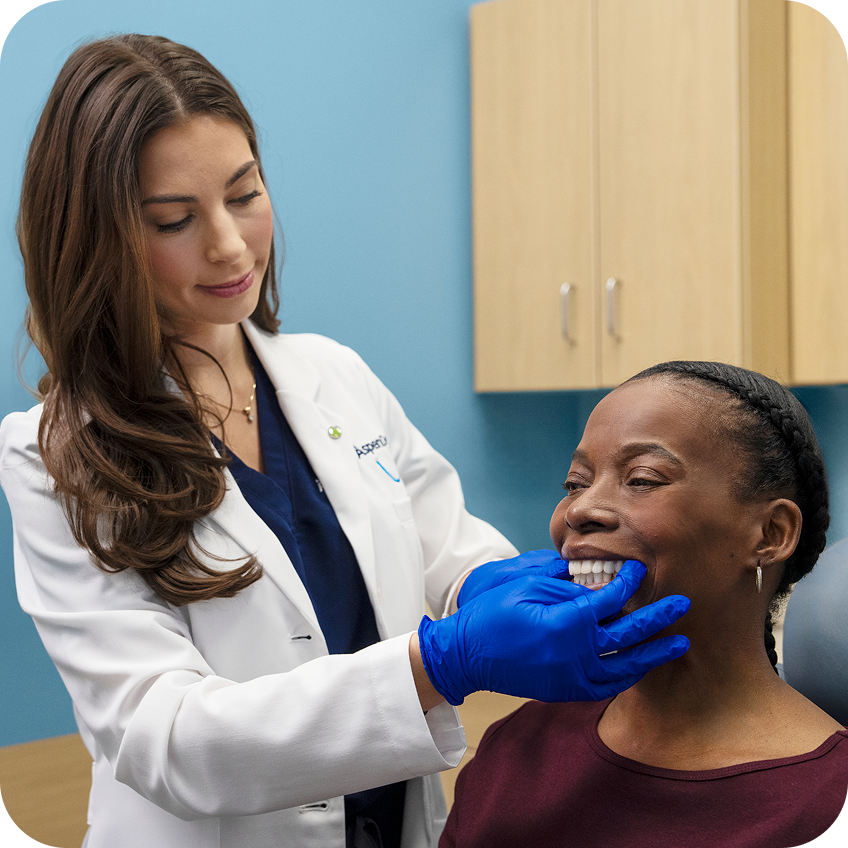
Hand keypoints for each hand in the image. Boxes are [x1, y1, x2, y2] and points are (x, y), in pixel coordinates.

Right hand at [418, 560, 689, 704]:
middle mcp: (575, 654)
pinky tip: (643, 666)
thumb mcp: (524, 586)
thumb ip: (563, 584)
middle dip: (658, 619)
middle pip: (629, 635)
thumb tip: (595, 579)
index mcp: (564, 623)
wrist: (466, 656)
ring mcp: (572, 677)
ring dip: (654, 653)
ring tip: (678, 643)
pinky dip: (629, 676)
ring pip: (626, 667)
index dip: (628, 582)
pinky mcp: (566, 690)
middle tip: (683, 605)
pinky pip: (608, 686)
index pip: (609, 599)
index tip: (640, 569)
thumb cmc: (491, 615)